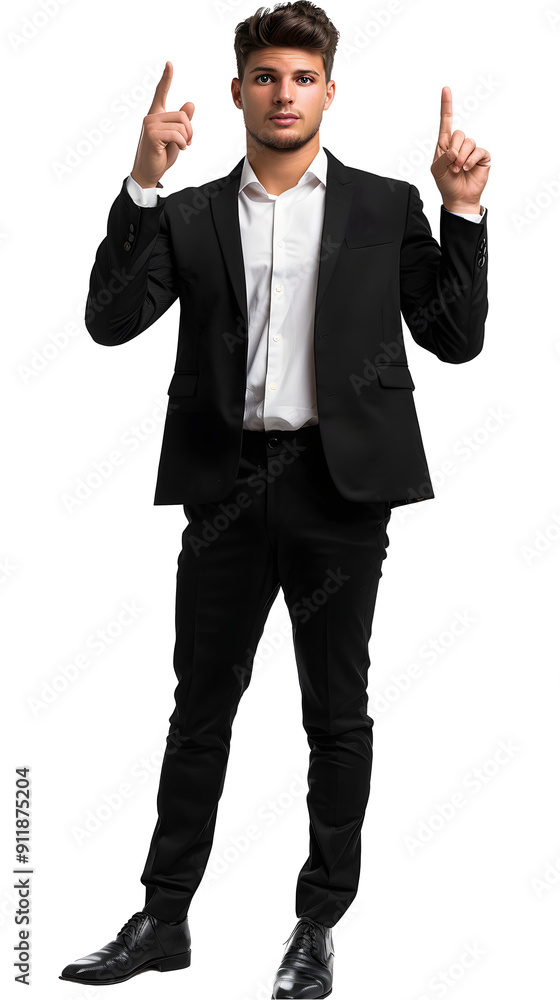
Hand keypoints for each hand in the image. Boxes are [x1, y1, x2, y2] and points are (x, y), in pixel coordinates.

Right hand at [130, 61, 194, 187]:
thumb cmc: (160, 156)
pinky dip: (182, 143)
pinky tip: (179, 149)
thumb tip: (190, 104)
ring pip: (181, 124)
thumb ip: (182, 122)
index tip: (169, 64)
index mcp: (156, 115)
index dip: (166, 78)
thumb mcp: (175, 138)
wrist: (148, 174)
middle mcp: (151, 116)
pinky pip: (177, 134)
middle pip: (182, 115)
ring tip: (182, 146)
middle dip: (190, 130)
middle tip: (187, 143)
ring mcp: (150, 124)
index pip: (160, 93)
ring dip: (186, 138)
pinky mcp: (152, 134)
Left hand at [431, 86, 490, 212]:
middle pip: (458, 133)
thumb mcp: (437, 171)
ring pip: (468, 142)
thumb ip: (442, 159)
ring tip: (458, 169)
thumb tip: (453, 151)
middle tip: (452, 165)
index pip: (445, 122)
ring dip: (462, 158)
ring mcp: (471, 150)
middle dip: (454, 150)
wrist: (460, 198)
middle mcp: (458, 145)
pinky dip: (471, 160)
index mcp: (445, 145)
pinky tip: (467, 169)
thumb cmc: (447, 184)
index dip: (446, 106)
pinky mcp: (482, 156)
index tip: (445, 89)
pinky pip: (478, 151)